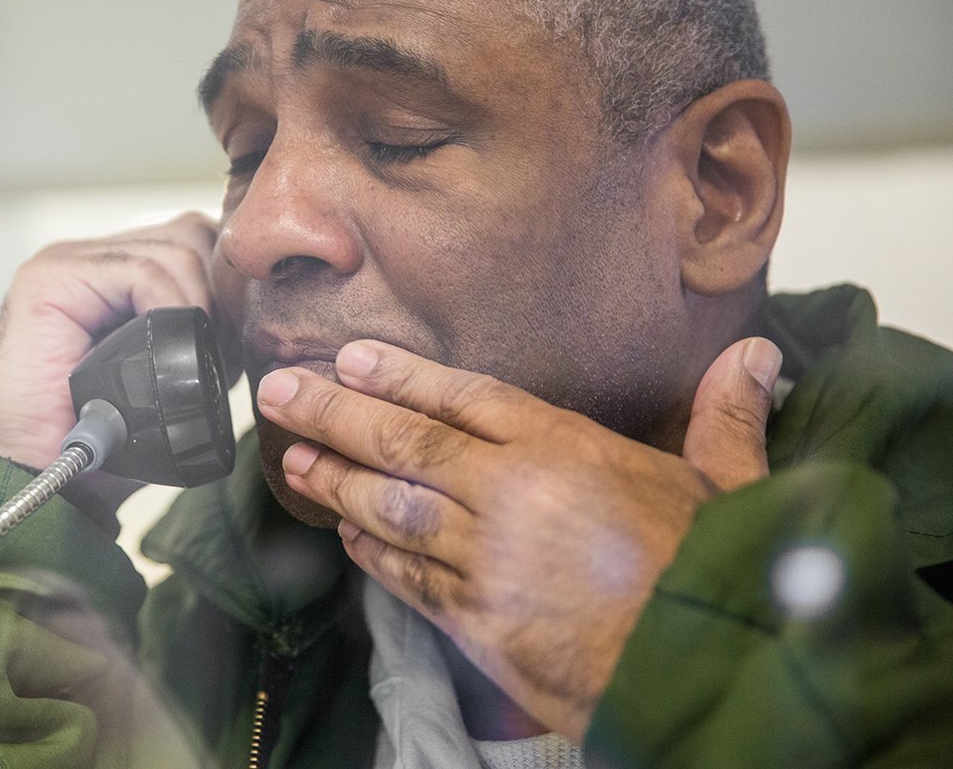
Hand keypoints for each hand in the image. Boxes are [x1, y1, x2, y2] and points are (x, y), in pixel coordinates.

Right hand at [0, 213, 227, 481]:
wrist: (38, 478)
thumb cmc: (99, 442)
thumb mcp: (166, 383)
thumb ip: (195, 341)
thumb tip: (248, 323)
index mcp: (118, 279)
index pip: (195, 247)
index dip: (226, 291)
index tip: (235, 346)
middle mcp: (92, 261)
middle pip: (192, 236)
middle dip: (220, 292)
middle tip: (223, 351)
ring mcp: (69, 264)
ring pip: (175, 248)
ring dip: (200, 304)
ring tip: (195, 356)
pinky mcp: (49, 279)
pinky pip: (140, 269)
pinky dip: (170, 304)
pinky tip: (169, 347)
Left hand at [255, 337, 780, 740]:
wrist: (715, 675)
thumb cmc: (720, 575)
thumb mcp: (731, 487)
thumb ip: (724, 418)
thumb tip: (754, 355)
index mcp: (568, 450)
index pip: (465, 397)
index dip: (400, 374)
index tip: (348, 357)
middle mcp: (515, 497)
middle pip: (406, 443)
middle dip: (334, 414)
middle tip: (277, 394)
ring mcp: (489, 562)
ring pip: (393, 508)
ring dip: (337, 482)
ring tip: (293, 459)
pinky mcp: (481, 626)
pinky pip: (411, 579)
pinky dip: (375, 554)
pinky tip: (347, 533)